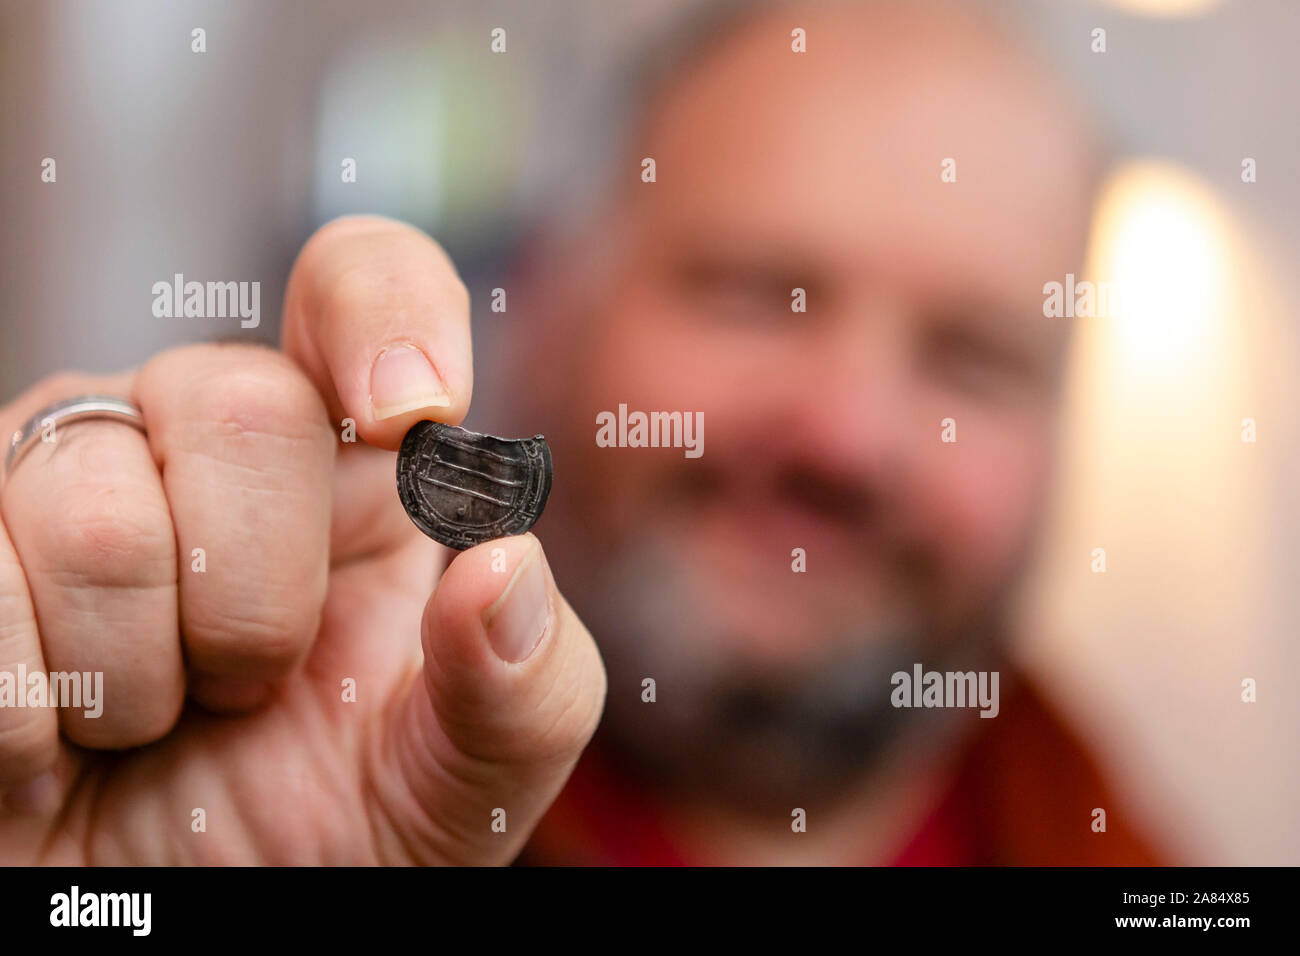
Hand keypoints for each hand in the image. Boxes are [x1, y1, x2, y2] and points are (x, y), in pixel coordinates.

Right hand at [0, 216, 605, 863]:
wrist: (196, 926)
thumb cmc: (335, 831)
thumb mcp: (463, 774)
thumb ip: (524, 680)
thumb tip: (503, 565)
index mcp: (349, 460)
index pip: (359, 279)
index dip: (387, 314)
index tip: (412, 418)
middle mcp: (197, 439)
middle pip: (236, 402)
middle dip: (259, 602)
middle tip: (248, 689)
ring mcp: (56, 485)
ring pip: (93, 509)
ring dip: (142, 677)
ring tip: (148, 722)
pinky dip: (30, 721)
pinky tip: (53, 743)